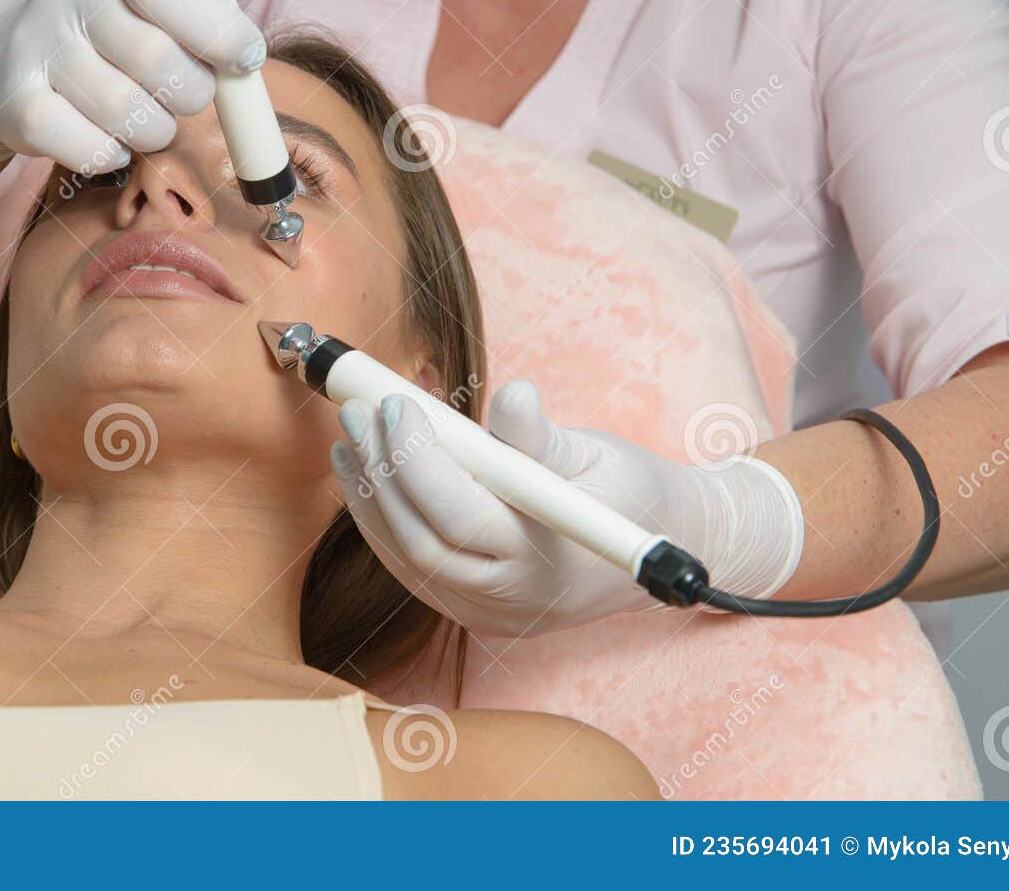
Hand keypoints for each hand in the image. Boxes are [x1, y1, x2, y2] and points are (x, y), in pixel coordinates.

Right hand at [0, 0, 272, 168]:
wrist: (13, 56)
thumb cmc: (117, 23)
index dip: (216, 25)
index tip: (248, 55)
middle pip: (153, 58)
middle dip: (194, 91)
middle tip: (193, 93)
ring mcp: (35, 49)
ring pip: (125, 112)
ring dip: (158, 129)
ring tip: (153, 117)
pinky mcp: (16, 104)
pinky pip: (87, 148)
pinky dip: (113, 154)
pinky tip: (114, 139)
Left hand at [331, 382, 804, 636]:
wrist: (657, 548)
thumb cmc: (628, 491)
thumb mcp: (598, 456)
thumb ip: (543, 438)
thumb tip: (515, 397)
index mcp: (549, 559)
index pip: (462, 517)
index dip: (418, 460)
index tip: (396, 404)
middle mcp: (513, 599)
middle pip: (422, 541)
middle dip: (383, 472)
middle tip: (358, 411)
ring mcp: (487, 612)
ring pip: (406, 558)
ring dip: (369, 495)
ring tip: (351, 436)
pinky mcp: (470, 608)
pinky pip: (411, 567)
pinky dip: (381, 520)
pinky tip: (365, 474)